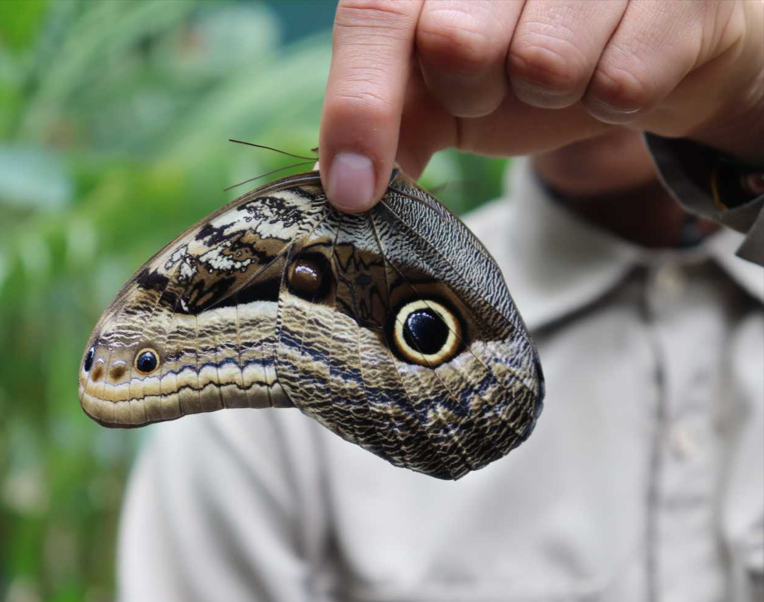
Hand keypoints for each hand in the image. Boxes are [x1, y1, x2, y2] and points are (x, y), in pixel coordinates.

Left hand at [318, 0, 763, 211]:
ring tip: (568, 68)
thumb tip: (345, 185)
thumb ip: (392, 122)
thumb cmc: (530, 61)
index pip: (374, 13)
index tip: (353, 191)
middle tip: (500, 78)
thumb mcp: (446, 92)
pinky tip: (619, 69)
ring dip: (549, 93)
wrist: (650, 45)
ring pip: (544, 62)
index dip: (359, 105)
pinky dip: (613, 101)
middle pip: (455, 40)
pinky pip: (619, 82)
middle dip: (472, 90)